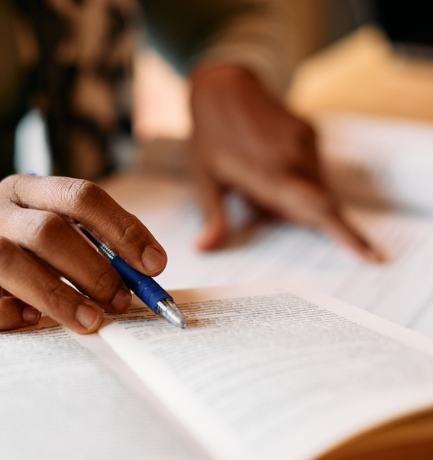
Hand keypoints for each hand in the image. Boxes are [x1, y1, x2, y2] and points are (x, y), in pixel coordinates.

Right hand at [0, 175, 166, 332]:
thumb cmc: (29, 257)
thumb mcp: (64, 239)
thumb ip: (102, 250)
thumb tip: (150, 272)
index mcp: (30, 191)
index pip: (82, 196)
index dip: (123, 230)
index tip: (154, 264)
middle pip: (48, 230)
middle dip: (94, 269)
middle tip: (121, 300)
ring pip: (7, 259)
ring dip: (57, 295)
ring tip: (91, 320)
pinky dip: (4, 315)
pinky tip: (32, 322)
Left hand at [189, 64, 380, 260]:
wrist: (224, 87)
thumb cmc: (210, 136)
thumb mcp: (204, 179)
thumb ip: (213, 217)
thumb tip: (204, 248)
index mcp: (271, 175)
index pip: (318, 211)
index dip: (348, 235)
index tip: (372, 256)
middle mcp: (295, 159)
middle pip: (317, 205)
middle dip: (295, 214)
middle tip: (256, 195)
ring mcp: (305, 143)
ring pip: (315, 187)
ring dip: (294, 195)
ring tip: (256, 174)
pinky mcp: (311, 132)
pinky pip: (313, 169)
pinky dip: (297, 178)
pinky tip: (268, 163)